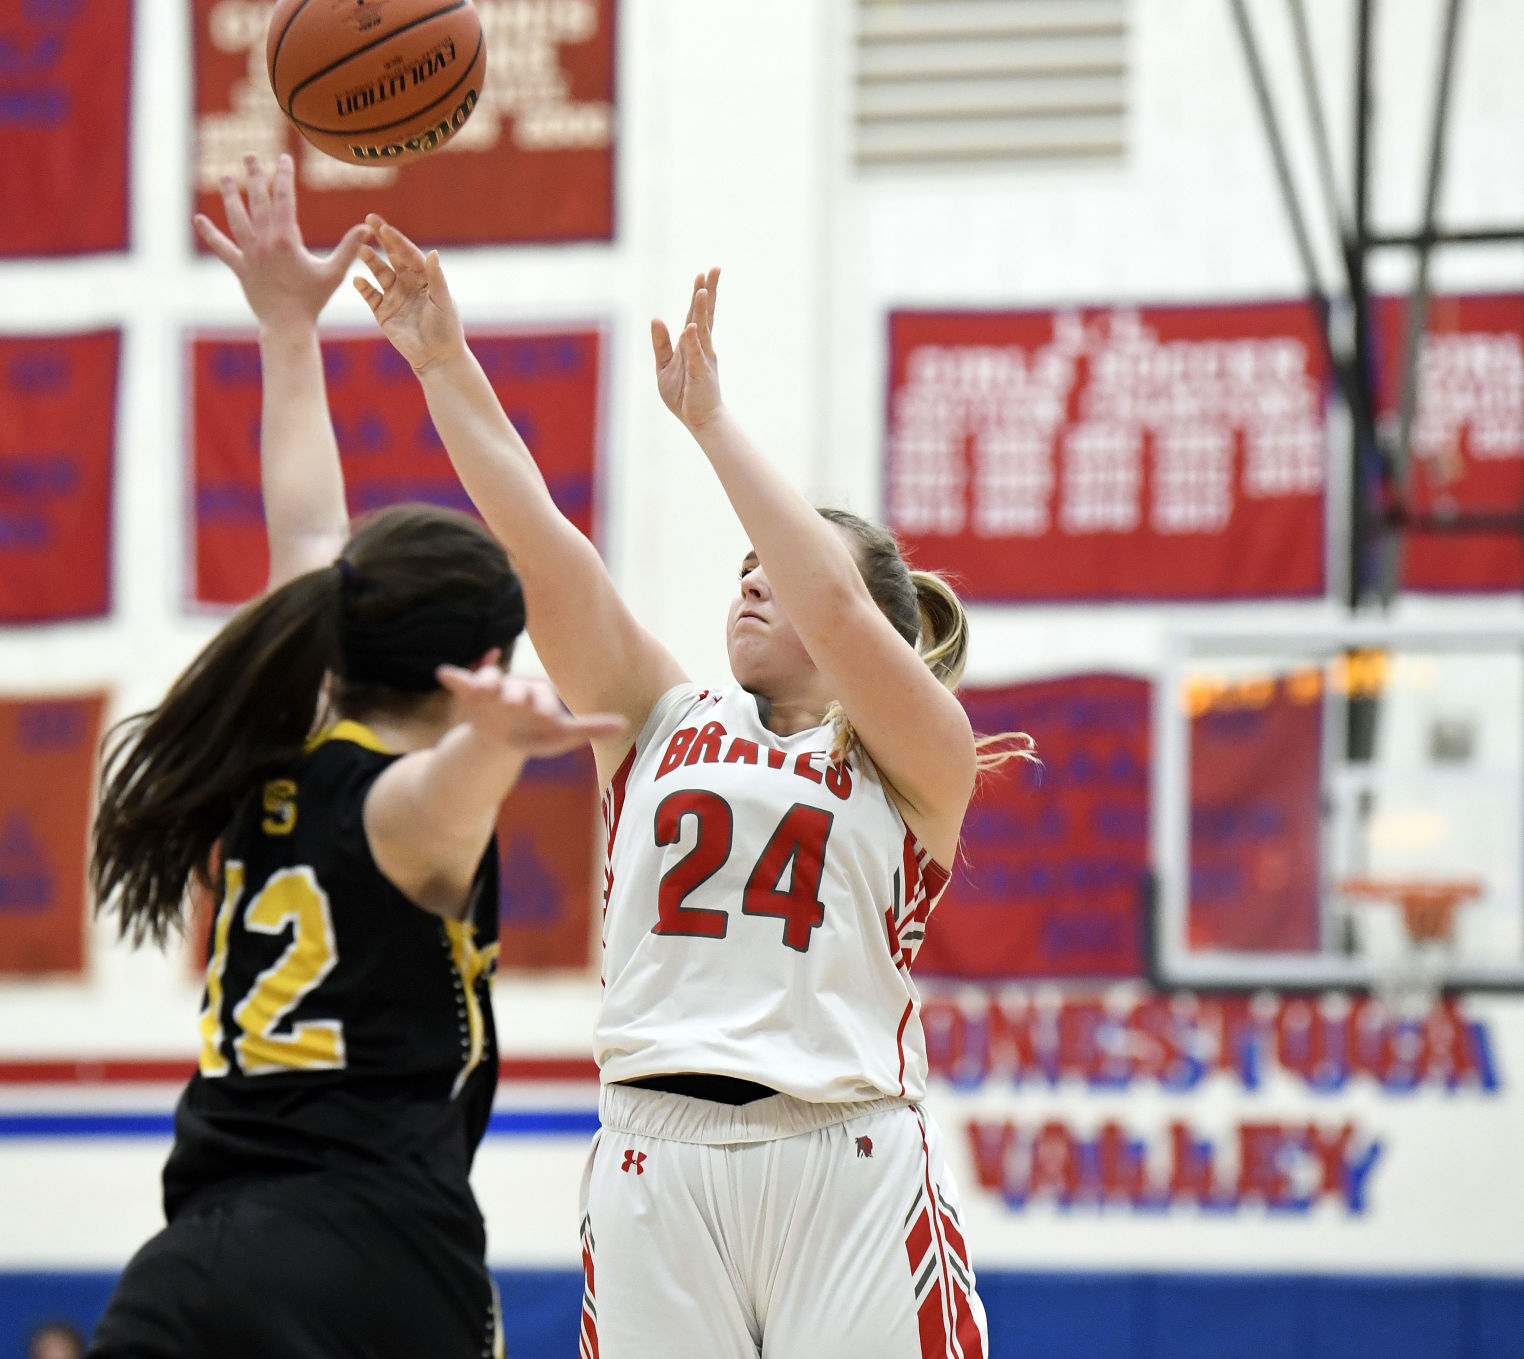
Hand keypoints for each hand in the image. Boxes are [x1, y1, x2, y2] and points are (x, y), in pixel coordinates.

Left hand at [194, 152, 366, 334]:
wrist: (287, 325)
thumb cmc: (313, 300)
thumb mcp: (334, 273)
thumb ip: (349, 249)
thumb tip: (367, 229)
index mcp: (286, 239)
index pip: (283, 198)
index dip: (283, 175)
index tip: (283, 158)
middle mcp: (264, 241)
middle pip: (257, 200)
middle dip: (254, 175)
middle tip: (249, 154)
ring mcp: (249, 254)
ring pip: (236, 218)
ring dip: (230, 195)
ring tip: (225, 176)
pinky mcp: (240, 267)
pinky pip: (222, 248)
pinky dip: (210, 234)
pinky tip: (198, 219)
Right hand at [353, 215, 467, 373]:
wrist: (437, 358)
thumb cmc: (446, 329)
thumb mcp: (443, 301)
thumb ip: (436, 277)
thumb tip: (433, 252)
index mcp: (425, 278)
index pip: (409, 254)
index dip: (397, 241)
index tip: (385, 228)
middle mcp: (408, 283)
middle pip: (392, 257)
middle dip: (382, 239)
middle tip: (369, 220)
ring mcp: (394, 297)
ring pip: (379, 273)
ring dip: (371, 260)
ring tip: (362, 249)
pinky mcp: (383, 312)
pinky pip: (370, 295)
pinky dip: (363, 287)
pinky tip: (358, 279)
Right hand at [437, 666, 626, 756]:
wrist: (502, 736)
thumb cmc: (537, 732)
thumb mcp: (562, 735)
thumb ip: (591, 728)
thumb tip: (628, 725)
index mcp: (540, 695)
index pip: (543, 698)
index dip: (544, 706)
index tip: (547, 716)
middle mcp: (517, 687)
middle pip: (516, 689)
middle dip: (515, 694)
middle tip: (512, 700)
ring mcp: (494, 688)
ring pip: (490, 680)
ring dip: (486, 682)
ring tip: (481, 687)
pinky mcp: (471, 693)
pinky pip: (462, 680)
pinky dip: (455, 676)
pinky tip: (444, 672)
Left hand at [652, 268, 723, 430]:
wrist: (699, 419)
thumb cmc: (683, 394)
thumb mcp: (664, 365)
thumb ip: (661, 343)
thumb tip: (656, 318)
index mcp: (691, 344)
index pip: (695, 314)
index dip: (699, 294)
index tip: (702, 273)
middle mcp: (701, 347)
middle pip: (704, 315)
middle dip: (708, 292)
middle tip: (714, 269)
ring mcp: (702, 359)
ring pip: (702, 330)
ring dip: (702, 310)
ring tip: (703, 290)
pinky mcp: (699, 374)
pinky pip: (695, 356)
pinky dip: (692, 342)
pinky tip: (691, 327)